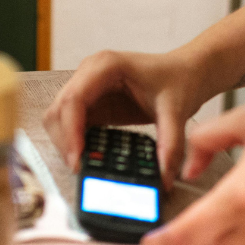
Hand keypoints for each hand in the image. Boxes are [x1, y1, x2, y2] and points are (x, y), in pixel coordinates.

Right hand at [44, 50, 206, 187]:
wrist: (185, 72)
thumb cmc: (178, 79)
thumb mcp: (176, 111)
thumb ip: (170, 145)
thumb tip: (163, 178)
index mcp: (106, 66)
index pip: (74, 99)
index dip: (70, 130)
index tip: (78, 159)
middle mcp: (89, 73)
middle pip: (59, 109)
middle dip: (64, 141)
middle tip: (81, 168)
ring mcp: (87, 87)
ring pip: (58, 117)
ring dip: (65, 142)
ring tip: (85, 165)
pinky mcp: (92, 102)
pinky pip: (71, 123)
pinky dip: (75, 142)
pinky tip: (91, 157)